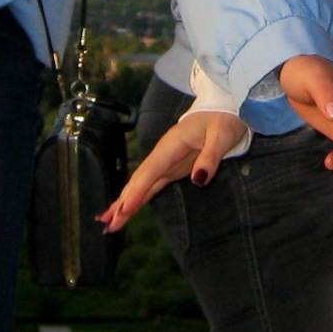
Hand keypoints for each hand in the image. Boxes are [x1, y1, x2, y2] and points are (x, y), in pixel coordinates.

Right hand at [102, 110, 250, 230]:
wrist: (223, 108)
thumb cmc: (223, 119)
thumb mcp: (222, 136)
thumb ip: (211, 157)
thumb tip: (199, 179)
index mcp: (172, 144)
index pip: (151, 170)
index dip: (137, 191)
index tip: (125, 209)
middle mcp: (163, 154)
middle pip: (139, 179)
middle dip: (124, 201)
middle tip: (109, 223)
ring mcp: (165, 161)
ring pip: (141, 183)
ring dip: (125, 202)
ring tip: (109, 222)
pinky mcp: (171, 168)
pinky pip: (150, 184)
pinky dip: (138, 197)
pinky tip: (127, 209)